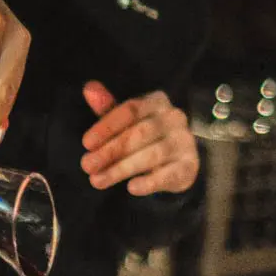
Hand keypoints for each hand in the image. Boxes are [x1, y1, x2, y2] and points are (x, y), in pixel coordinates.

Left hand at [79, 81, 199, 195]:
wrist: (176, 162)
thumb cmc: (144, 137)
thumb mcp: (125, 121)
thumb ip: (108, 108)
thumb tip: (89, 88)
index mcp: (157, 102)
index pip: (131, 110)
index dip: (107, 126)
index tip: (86, 143)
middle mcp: (174, 118)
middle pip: (139, 133)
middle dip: (110, 151)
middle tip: (87, 165)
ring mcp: (184, 142)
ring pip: (151, 155)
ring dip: (121, 169)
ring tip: (97, 180)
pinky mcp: (189, 166)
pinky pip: (168, 174)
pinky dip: (149, 182)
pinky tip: (131, 188)